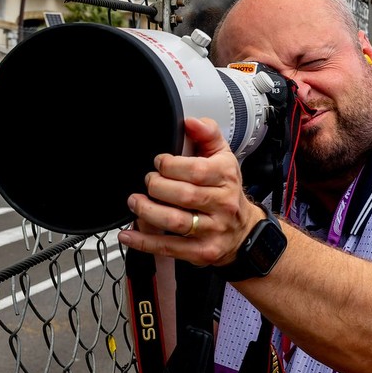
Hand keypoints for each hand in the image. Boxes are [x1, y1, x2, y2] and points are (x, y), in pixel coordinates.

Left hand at [116, 116, 260, 267]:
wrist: (243, 232)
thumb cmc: (227, 192)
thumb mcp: (224, 158)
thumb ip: (208, 134)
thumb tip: (191, 121)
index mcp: (226, 178)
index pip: (196, 171)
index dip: (170, 166)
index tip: (158, 163)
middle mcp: (221, 204)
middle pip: (183, 195)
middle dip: (156, 186)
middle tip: (146, 182)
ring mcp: (211, 230)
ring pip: (174, 221)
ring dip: (147, 211)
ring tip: (134, 201)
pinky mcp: (201, 251)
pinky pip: (168, 247)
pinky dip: (144, 242)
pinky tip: (128, 235)